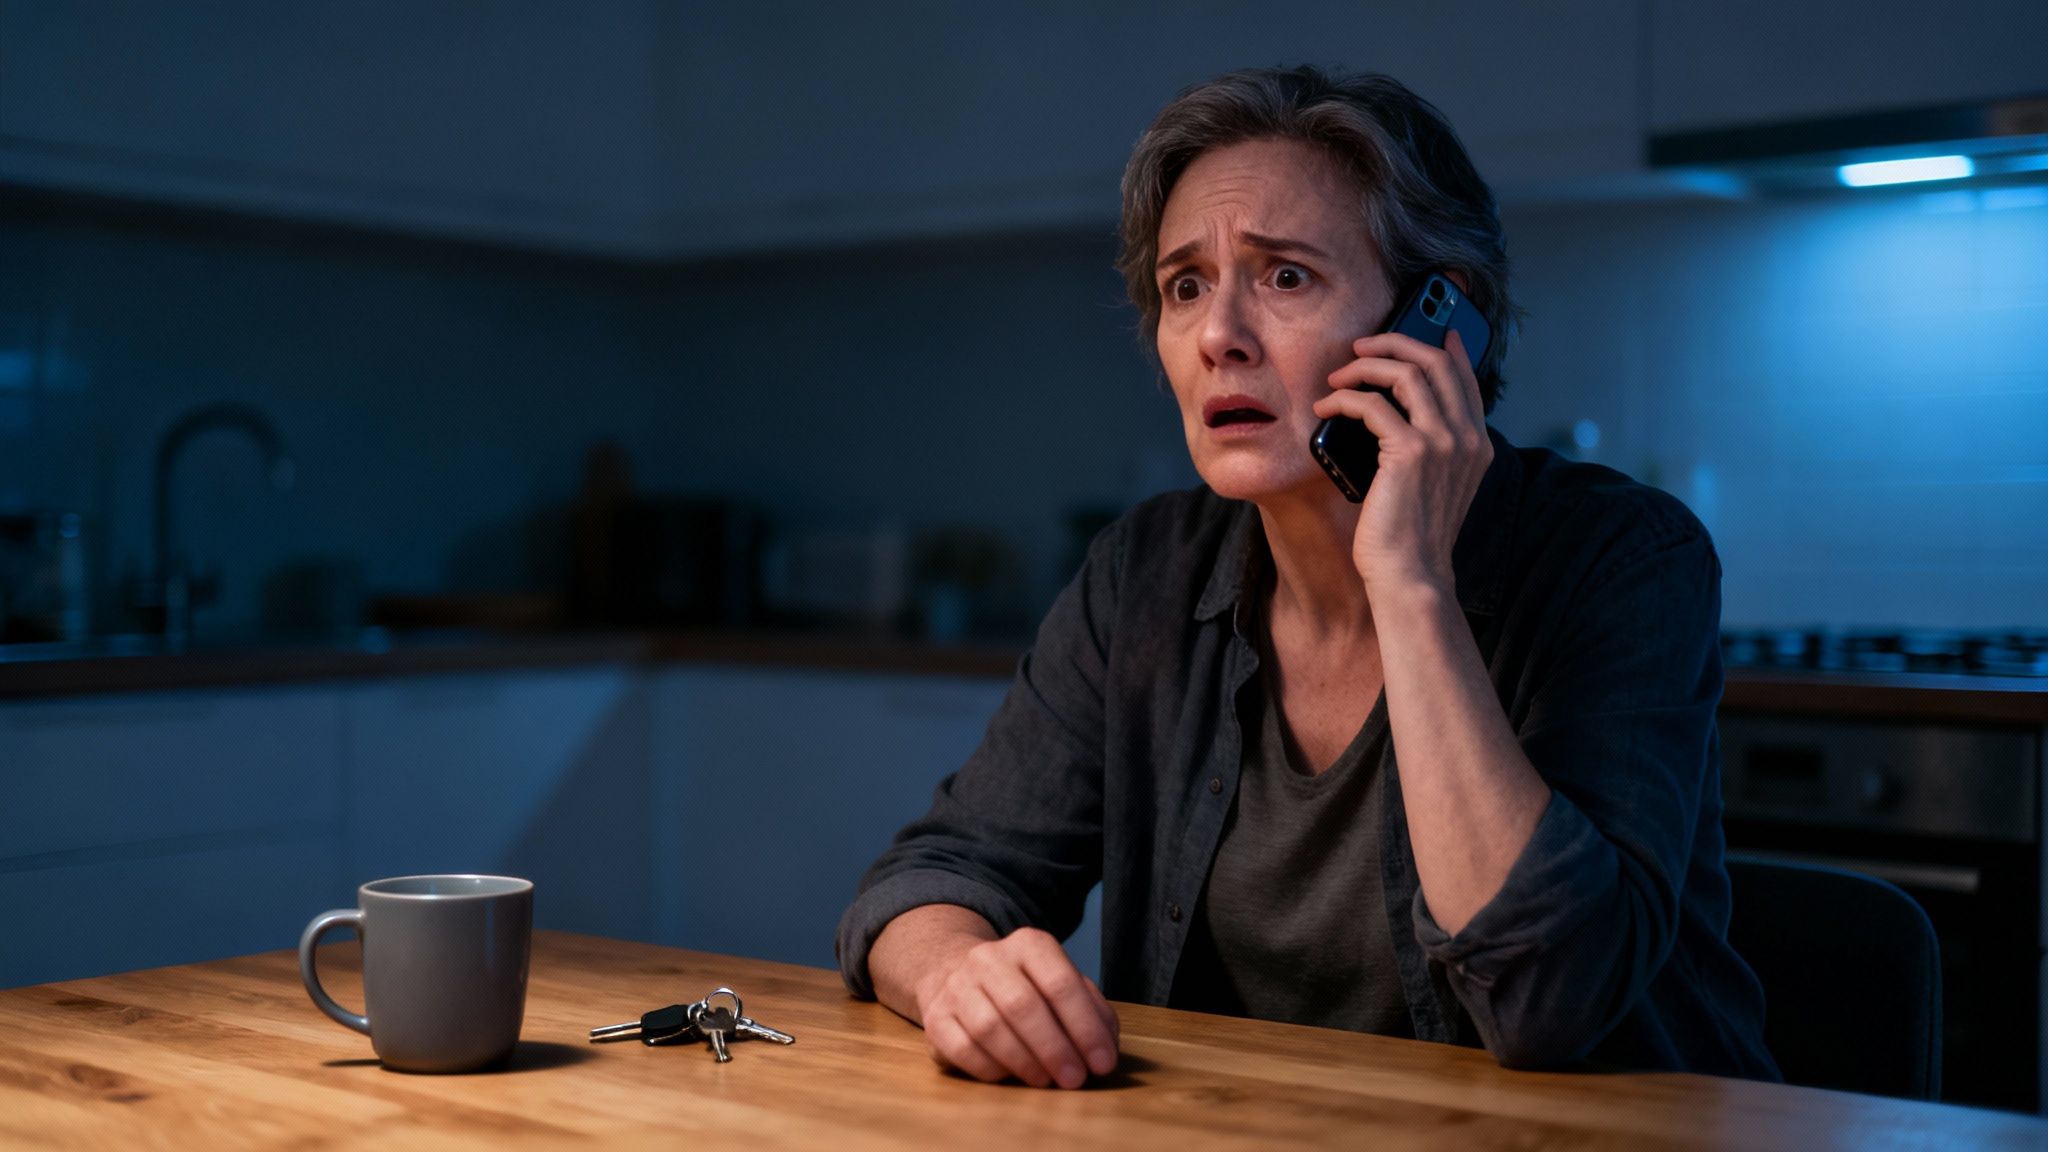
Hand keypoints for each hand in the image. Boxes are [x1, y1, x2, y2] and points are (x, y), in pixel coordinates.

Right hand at [915, 926, 1119, 1088]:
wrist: (956, 975)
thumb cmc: (1025, 988)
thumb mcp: (1061, 984)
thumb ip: (1091, 1009)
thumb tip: (1104, 1046)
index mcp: (1028, 945)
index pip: (1060, 982)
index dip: (1085, 1027)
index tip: (1102, 1062)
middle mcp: (988, 959)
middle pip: (1023, 1005)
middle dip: (1055, 1048)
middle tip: (1075, 1079)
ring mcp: (956, 986)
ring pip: (989, 1028)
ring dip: (1024, 1061)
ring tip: (1045, 1081)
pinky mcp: (935, 1018)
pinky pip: (962, 1049)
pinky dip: (991, 1069)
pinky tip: (1011, 1076)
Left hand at [1311, 328, 1492, 593]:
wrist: (1412, 577)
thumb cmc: (1410, 539)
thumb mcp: (1429, 487)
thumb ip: (1426, 450)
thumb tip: (1389, 414)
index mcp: (1476, 445)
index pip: (1466, 379)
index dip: (1448, 348)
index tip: (1431, 330)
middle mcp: (1466, 438)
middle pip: (1437, 362)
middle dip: (1396, 343)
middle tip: (1362, 346)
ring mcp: (1442, 443)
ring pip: (1406, 373)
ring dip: (1365, 366)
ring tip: (1338, 377)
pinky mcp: (1410, 452)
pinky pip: (1372, 404)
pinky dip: (1345, 399)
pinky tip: (1327, 409)